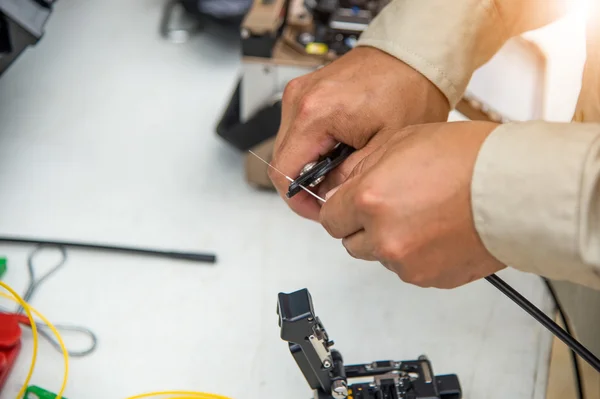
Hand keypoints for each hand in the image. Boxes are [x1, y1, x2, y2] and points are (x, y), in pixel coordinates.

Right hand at [269, 46, 449, 220]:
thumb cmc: (408, 89)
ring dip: (309, 165)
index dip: (299, 199)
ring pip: (288, 147)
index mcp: (314, 113)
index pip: (283, 172)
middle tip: (335, 194)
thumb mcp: (383, 149)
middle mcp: (299, 99)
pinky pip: (298, 131)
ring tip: (341, 169)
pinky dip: (313, 147)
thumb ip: (347, 179)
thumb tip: (327, 196)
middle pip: (281, 161)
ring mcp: (300, 93)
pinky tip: (339, 150)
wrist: (413, 55)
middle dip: (306, 184)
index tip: (319, 209)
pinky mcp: (306, 92)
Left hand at [319, 122, 506, 288]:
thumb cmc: (470, 159)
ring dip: (390, 240)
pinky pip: (410, 269)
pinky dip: (417, 254)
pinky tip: (438, 229)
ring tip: (422, 214)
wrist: (519, 189)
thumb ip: (362, 169)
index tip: (350, 204)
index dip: (340, 208)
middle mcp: (383, 237)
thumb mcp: (402, 142)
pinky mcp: (432, 279)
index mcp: (369, 200)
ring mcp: (408, 263)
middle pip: (351, 243)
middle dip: (362, 226)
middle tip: (391, 205)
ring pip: (381, 257)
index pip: (329, 219)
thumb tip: (342, 186)